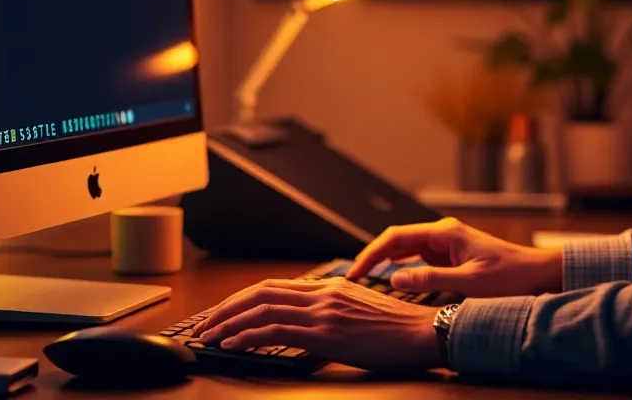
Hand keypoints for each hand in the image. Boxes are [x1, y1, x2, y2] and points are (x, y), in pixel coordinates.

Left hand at [194, 277, 442, 372]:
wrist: (426, 334)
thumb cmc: (399, 331)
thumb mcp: (361, 314)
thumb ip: (333, 313)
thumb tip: (308, 326)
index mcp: (330, 287)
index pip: (273, 287)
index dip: (242, 299)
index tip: (223, 314)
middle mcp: (323, 293)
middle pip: (260, 293)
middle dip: (226, 309)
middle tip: (204, 325)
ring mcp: (324, 311)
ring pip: (261, 309)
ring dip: (228, 323)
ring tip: (208, 337)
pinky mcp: (326, 333)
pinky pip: (275, 330)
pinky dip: (247, 336)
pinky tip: (232, 344)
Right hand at [347, 216, 562, 297]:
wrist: (538, 275)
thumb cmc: (510, 277)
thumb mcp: (469, 282)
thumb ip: (430, 279)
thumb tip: (395, 278)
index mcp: (444, 232)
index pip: (395, 237)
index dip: (371, 254)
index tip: (355, 272)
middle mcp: (442, 234)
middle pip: (396, 241)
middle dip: (373, 258)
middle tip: (354, 279)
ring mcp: (446, 245)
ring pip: (406, 250)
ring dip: (386, 263)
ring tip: (366, 282)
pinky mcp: (451, 257)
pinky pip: (419, 261)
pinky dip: (402, 269)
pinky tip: (393, 283)